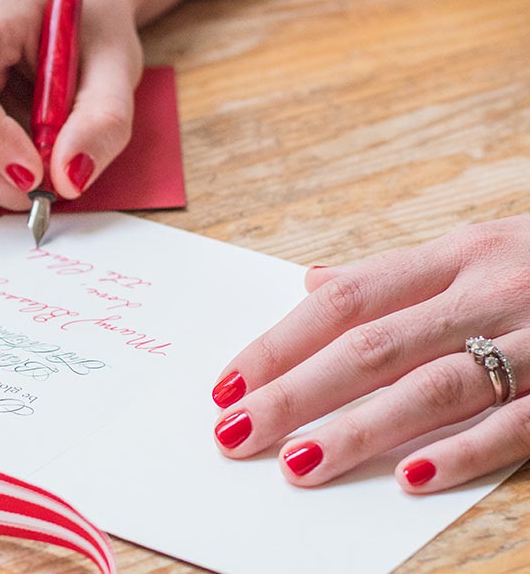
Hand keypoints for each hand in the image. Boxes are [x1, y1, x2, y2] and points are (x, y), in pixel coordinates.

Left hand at [211, 215, 529, 492]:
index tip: (226, 384)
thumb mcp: (472, 249)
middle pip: (372, 347)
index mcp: (453, 256)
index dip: (280, 343)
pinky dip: (464, 451)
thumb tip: (312, 285)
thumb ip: (392, 275)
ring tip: (296, 465)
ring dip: (358, 431)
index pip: (345, 301)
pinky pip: (519, 423)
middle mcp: (488, 292)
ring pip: (433, 387)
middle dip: (295, 393)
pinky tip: (410, 477)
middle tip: (235, 433)